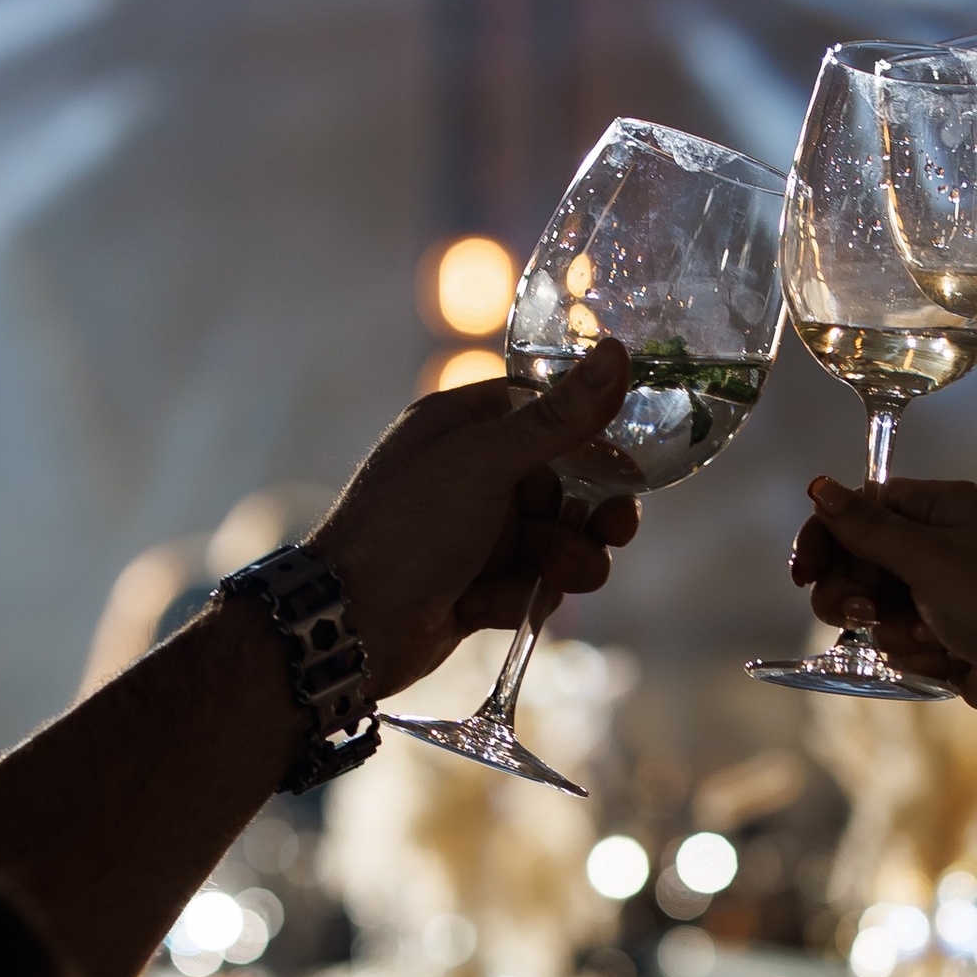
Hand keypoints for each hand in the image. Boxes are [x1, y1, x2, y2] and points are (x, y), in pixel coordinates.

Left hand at [312, 340, 640, 700]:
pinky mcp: (477, 583)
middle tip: (613, 533)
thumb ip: (558, 418)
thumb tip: (617, 351)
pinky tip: (477, 606)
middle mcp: (471, 474)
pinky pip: (529, 585)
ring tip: (548, 578)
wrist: (349, 625)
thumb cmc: (407, 529)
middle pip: (566, 486)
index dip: (593, 443)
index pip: (548, 415)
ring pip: (557, 542)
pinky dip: (514, 598)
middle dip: (588, 517)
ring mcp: (475, 531)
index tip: (628, 469)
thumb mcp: (485, 463)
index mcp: (464, 427)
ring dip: (561, 564)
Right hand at [792, 474, 976, 735]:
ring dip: (894, 629)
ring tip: (928, 638)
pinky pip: (899, 643)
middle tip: (860, 612)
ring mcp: (942, 594)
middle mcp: (941, 544)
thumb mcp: (928, 556)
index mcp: (942, 508)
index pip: (862, 507)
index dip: (827, 536)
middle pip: (858, 560)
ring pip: (874, 609)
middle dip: (853, 591)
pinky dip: (917, 654)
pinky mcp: (945, 638)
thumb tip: (819, 485)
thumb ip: (867, 526)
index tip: (803, 573)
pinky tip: (951, 658)